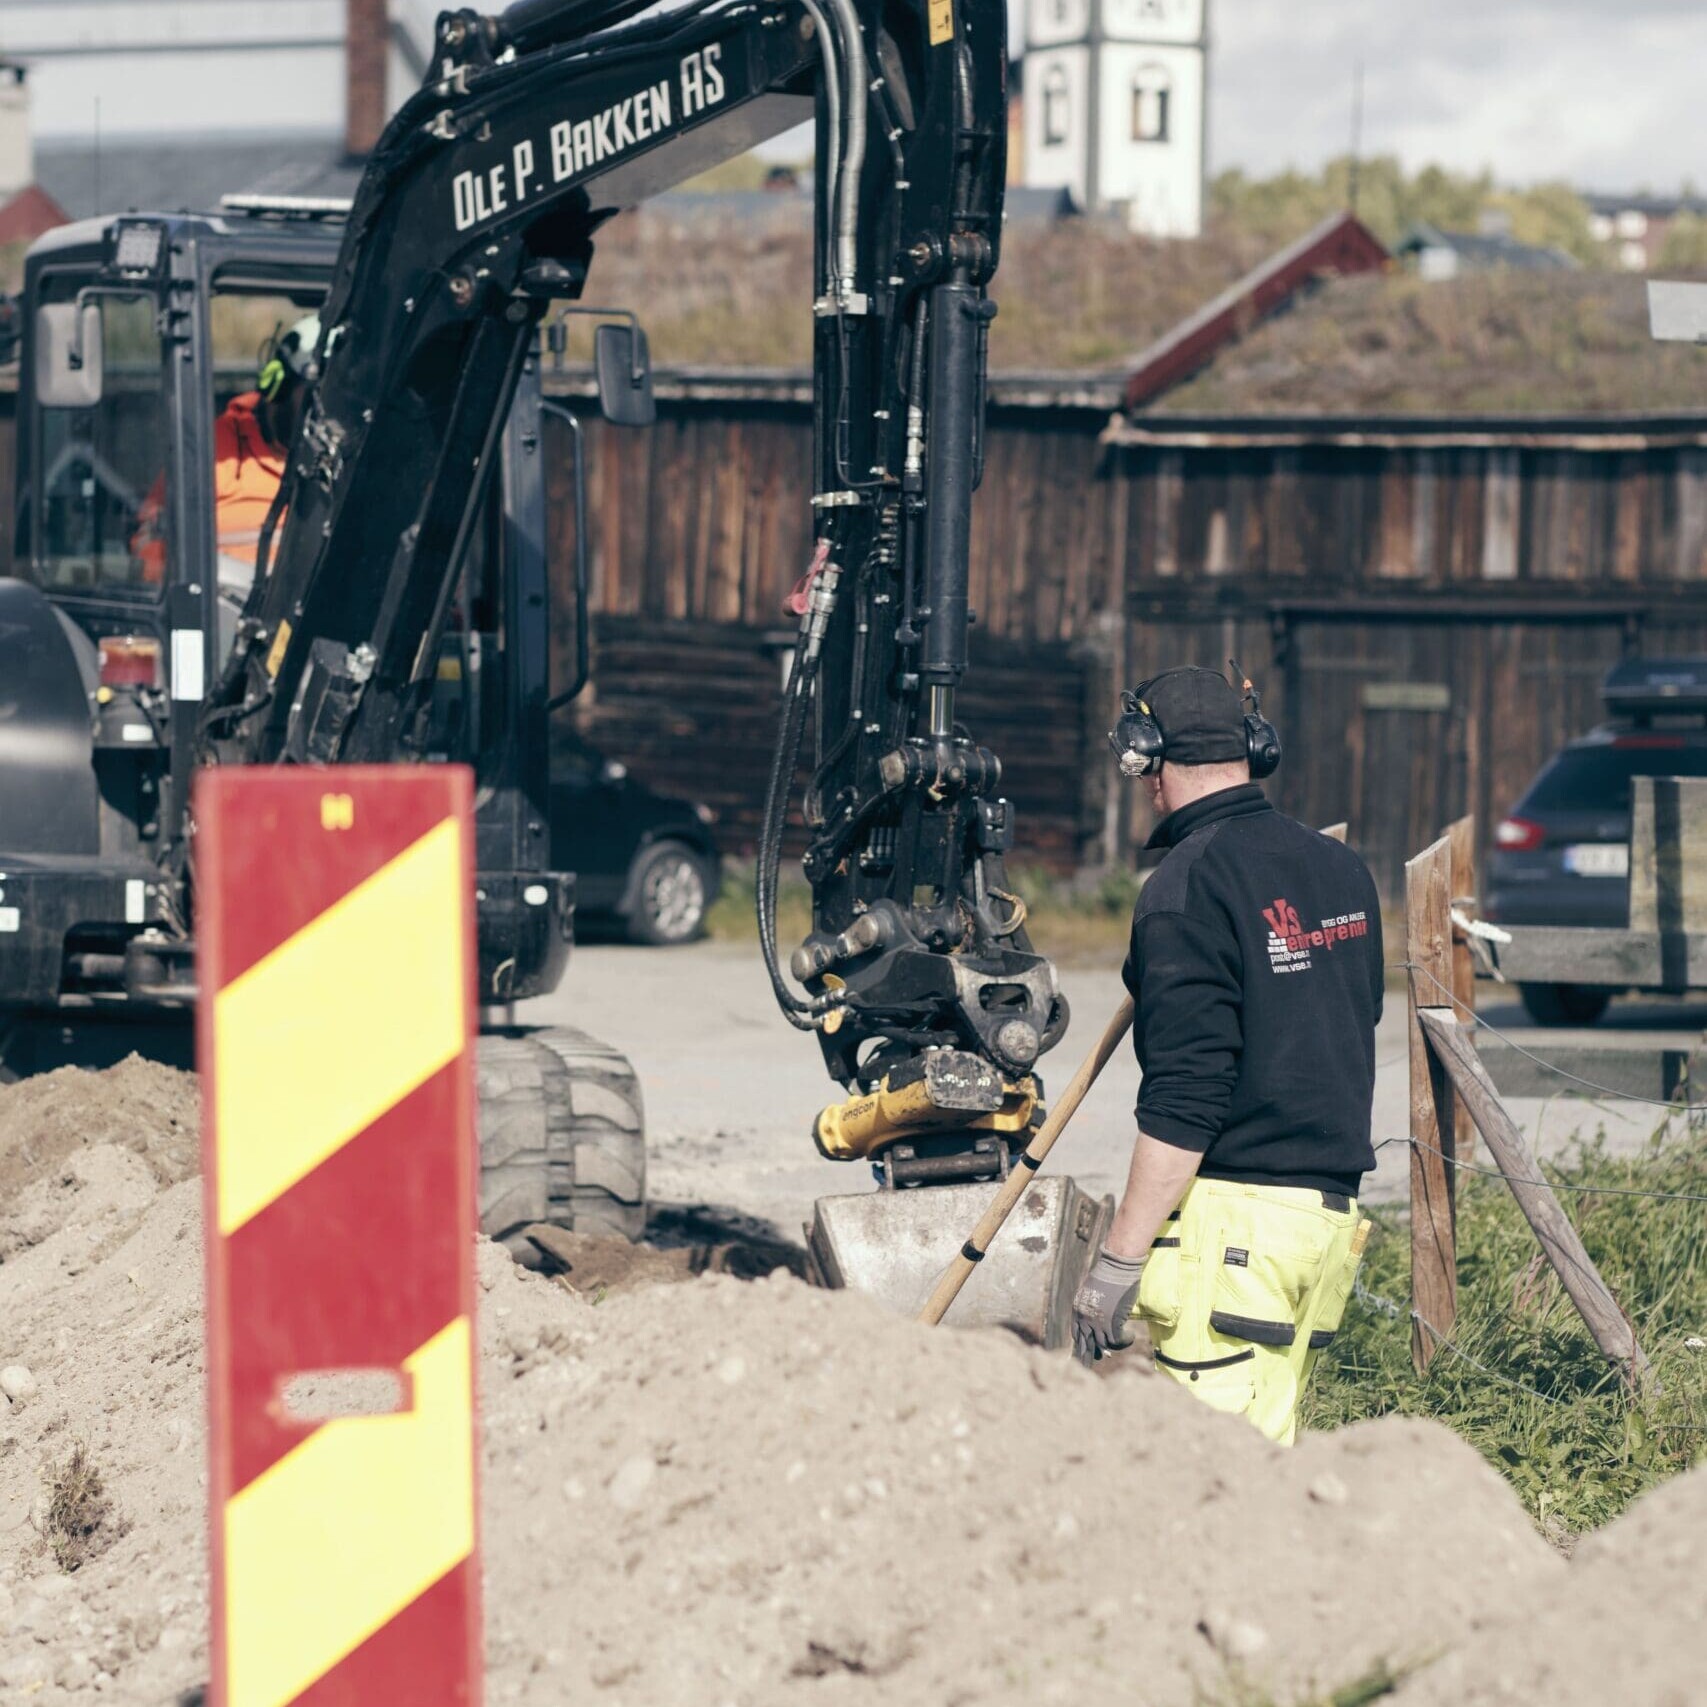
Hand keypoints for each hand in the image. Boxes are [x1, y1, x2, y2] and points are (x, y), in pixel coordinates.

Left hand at [1072, 1248, 1144, 1364]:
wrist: (1117, 1267)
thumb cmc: (1108, 1275)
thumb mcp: (1092, 1291)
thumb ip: (1091, 1307)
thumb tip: (1097, 1321)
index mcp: (1077, 1309)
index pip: (1077, 1334)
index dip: (1083, 1345)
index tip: (1087, 1353)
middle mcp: (1084, 1318)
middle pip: (1086, 1344)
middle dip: (1091, 1355)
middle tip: (1097, 1361)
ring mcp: (1097, 1321)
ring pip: (1103, 1345)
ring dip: (1113, 1346)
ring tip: (1122, 1341)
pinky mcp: (1111, 1322)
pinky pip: (1117, 1341)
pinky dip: (1125, 1341)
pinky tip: (1130, 1336)